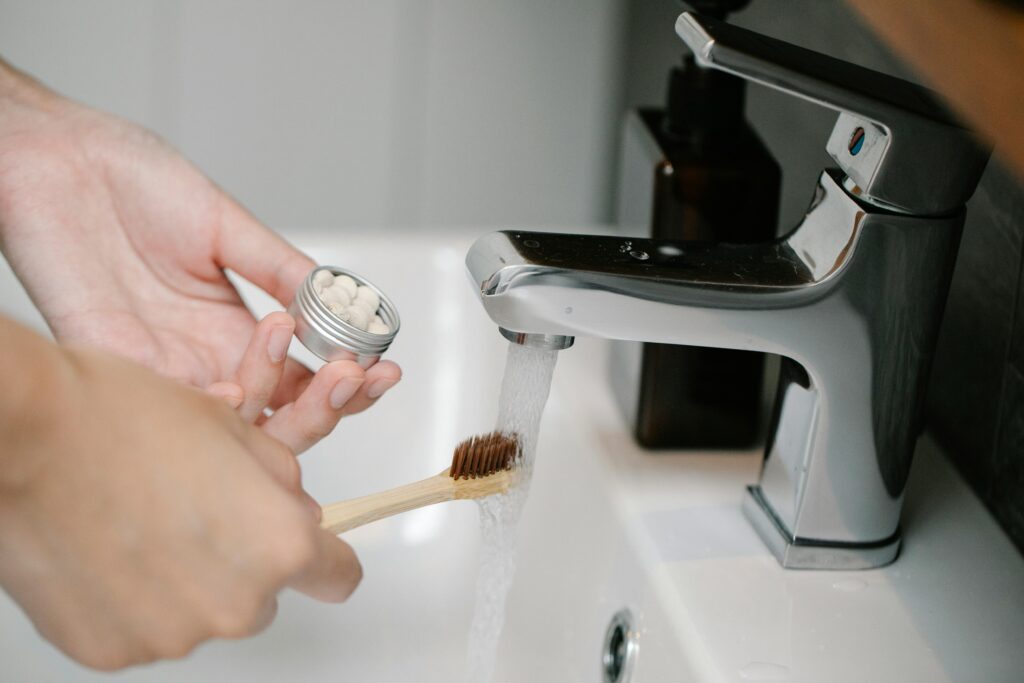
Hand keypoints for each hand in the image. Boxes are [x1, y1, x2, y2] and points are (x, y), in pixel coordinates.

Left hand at [0, 58, 399, 410]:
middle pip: (276, 412)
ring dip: (285, 410)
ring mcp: (159, 363)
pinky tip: (242, 391)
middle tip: (361, 379)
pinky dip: (209, 410)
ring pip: (232, 422)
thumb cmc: (132, 178)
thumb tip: (341, 305)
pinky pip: (164, 407)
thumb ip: (279, 268)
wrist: (58, 155)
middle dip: (331, 404)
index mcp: (232, 324)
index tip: (384, 367)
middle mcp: (202, 354)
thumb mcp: (225, 224)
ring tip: (323, 376)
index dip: (347, 379)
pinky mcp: (111, 358)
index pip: (300, 376)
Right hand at [0, 327, 359, 670]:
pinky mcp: (111, 652)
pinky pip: (145, 630)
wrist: (27, 433)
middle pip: (264, 596)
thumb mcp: (233, 426)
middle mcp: (235, 603)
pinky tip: (108, 549)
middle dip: (244, 561)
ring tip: (141, 524)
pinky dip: (134, 600)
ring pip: (203, 614)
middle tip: (196, 513)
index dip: (327, 558)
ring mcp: (172, 635)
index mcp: (278, 544)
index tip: (318, 553)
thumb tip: (292, 504)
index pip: (336, 576)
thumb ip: (280, 478)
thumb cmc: (123, 419)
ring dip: (187, 581)